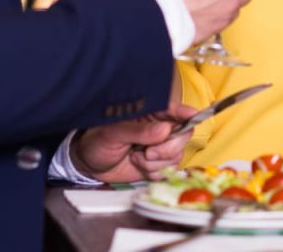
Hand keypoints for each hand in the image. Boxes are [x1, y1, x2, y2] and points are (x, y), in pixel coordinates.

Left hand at [71, 103, 197, 182]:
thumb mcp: (113, 133)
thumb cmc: (97, 142)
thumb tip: (164, 130)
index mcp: (149, 113)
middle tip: (147, 153)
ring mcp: (161, 146)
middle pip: (183, 134)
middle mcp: (159, 128)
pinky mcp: (159, 164)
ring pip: (176, 154)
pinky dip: (154, 172)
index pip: (174, 109)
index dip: (186, 112)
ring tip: (135, 158)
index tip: (193, 116)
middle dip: (167, 148)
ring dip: (155, 163)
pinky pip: (169, 169)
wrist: (89, 165)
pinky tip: (139, 166)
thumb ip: (138, 131)